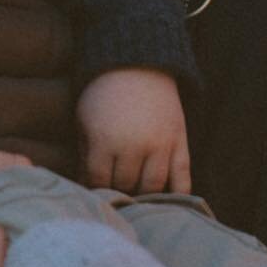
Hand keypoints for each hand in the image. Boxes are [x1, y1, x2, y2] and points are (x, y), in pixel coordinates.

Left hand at [77, 68, 190, 193]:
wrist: (138, 65)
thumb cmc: (104, 95)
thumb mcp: (84, 121)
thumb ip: (85, 156)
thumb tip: (85, 187)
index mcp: (105, 141)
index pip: (99, 180)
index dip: (95, 188)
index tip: (93, 190)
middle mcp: (134, 146)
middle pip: (125, 185)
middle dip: (117, 189)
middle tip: (113, 190)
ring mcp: (160, 145)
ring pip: (152, 187)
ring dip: (142, 194)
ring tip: (134, 192)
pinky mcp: (180, 142)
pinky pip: (182, 178)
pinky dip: (177, 195)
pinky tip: (167, 201)